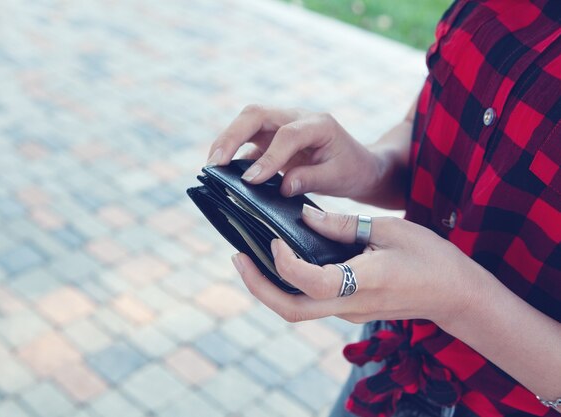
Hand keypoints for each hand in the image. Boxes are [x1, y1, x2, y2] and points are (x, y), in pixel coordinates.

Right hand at [207, 105, 381, 198]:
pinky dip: (232, 154)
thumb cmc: (351, 170)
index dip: (268, 157)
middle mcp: (296, 117)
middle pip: (256, 114)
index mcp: (318, 123)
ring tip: (211, 167)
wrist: (358, 164)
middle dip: (232, 136)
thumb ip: (310, 180)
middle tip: (215, 163)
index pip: (287, 134)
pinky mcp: (271, 137)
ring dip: (226, 142)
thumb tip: (282, 187)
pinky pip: (247, 141)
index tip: (252, 181)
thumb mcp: (338, 177)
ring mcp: (281, 124)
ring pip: (246, 123)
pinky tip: (220, 172)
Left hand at [231, 205, 486, 326]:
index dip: (285, 262)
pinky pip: (311, 302)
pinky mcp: (350, 310)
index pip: (311, 282)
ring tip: (250, 257)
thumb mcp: (391, 229)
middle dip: (258, 285)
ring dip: (269, 287)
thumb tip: (305, 215)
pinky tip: (283, 260)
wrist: (457, 295)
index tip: (275, 237)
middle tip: (238, 257)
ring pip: (297, 310)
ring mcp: (349, 312)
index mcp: (364, 282)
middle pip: (291, 310)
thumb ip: (344, 224)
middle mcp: (350, 305)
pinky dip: (290, 284)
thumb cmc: (432, 258)